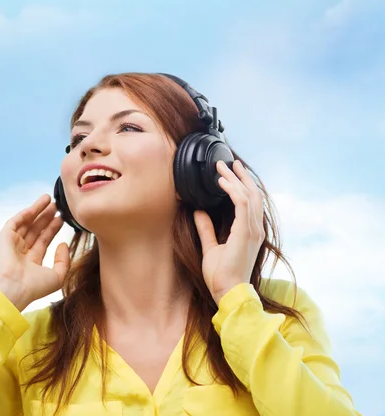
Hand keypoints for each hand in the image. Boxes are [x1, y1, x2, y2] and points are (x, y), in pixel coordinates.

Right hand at [0, 194, 69, 310]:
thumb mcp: (57, 276)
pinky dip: (28, 211)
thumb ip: (64, 261)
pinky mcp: (4, 237)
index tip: (62, 218)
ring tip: (50, 199)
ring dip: (38, 210)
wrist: (13, 289)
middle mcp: (20, 252)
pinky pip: (17, 220)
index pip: (43, 240)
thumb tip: (63, 243)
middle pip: (36, 229)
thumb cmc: (34, 287)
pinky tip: (39, 204)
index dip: (52, 228)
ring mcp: (12, 244)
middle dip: (46, 217)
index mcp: (31, 262)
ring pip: (27, 222)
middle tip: (57, 206)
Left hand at [193, 160, 264, 305]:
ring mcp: (252, 231)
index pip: (251, 202)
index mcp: (250, 232)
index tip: (230, 173)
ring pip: (248, 195)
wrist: (228, 292)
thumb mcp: (211, 247)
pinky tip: (222, 182)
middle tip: (229, 163)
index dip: (242, 185)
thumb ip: (206, 228)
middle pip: (253, 194)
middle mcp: (255, 229)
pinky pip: (242, 204)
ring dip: (235, 179)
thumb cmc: (222, 275)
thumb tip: (199, 211)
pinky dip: (233, 191)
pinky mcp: (245, 233)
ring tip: (222, 168)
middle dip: (240, 176)